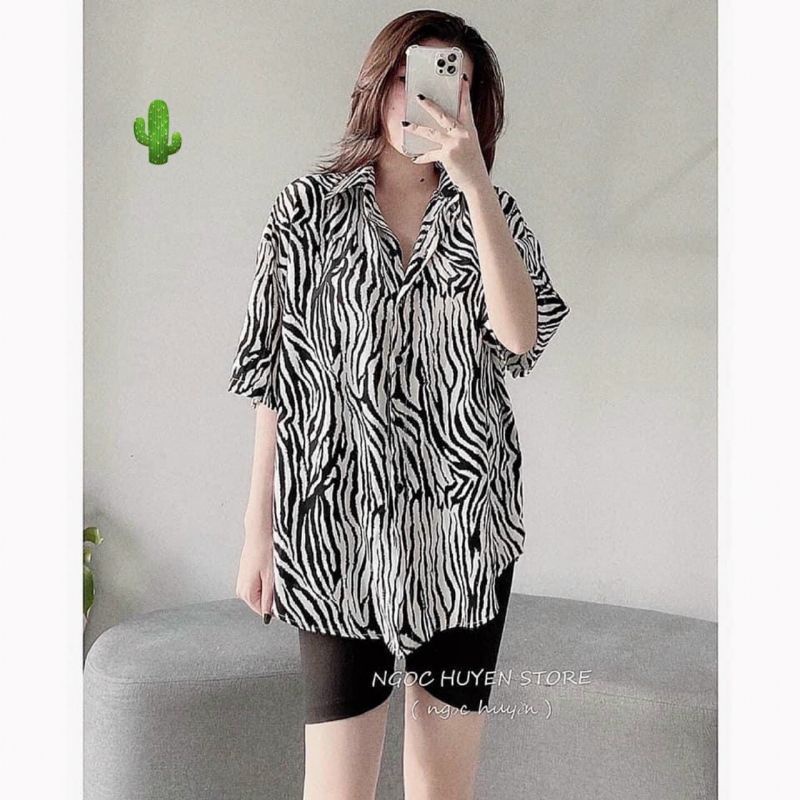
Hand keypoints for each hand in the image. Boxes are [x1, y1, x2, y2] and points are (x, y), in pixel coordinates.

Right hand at [235, 530, 274, 622]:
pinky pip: (258, 583)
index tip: (284, 595)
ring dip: (269, 586)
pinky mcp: (246, 573)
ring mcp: (242, 581)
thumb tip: (268, 616)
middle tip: (279, 580)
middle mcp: (241, 589)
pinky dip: (266, 579)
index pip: (263, 611)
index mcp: (246, 593)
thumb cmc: (264, 550)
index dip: (276, 606)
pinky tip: (269, 568)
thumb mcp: (271, 578)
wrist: (259, 531)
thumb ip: (269, 599)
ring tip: (273, 572)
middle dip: (272, 595)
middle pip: (261, 602)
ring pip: (260, 592)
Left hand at [404, 72, 489, 195]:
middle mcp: (463, 134)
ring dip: (416, 128)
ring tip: (405, 124)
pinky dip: (422, 156)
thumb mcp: (469, 144)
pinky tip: (414, 157)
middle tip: (419, 96)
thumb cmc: (472, 163)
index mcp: (470, 129)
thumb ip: (459, 133)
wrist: (476, 181)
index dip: (464, 92)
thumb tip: (442, 125)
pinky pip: (430, 153)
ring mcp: (454, 144)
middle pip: (443, 115)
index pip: (467, 106)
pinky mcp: (447, 156)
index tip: (461, 79)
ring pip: (431, 132)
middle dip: (429, 105)